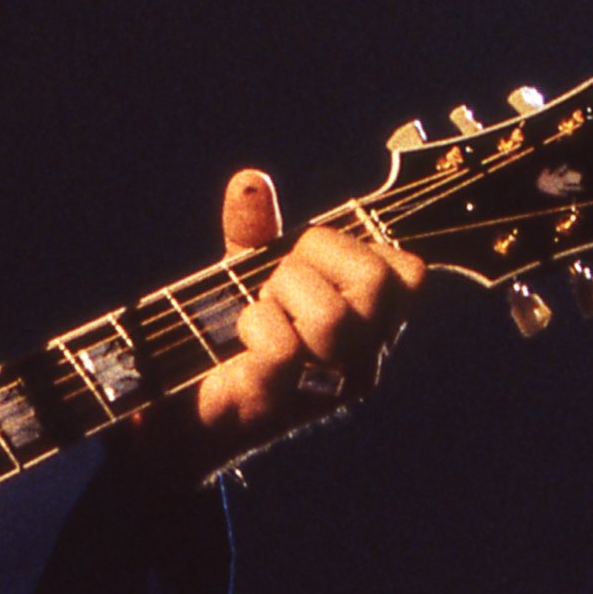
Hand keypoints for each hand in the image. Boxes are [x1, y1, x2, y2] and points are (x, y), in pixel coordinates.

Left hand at [149, 168, 427, 481]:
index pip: (407, 270)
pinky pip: (282, 347)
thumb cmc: (231, 340)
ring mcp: (329, 388)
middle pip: (373, 280)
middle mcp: (364, 359)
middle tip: (275, 285)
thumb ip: (254, 229)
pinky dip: (252, 326)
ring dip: (279, 296)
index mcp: (372, 324)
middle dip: (310, 261)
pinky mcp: (282, 404)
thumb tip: (250, 181)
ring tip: (257, 312)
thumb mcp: (246, 274)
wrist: (185, 412)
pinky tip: (240, 341)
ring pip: (333, 316)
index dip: (350, 245)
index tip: (307, 260)